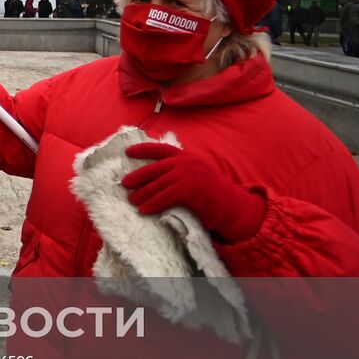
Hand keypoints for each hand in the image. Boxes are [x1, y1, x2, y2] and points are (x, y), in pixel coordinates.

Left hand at [122, 143, 266, 242]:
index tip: (128, 152)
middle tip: (124, 184)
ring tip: (132, 200)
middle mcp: (187, 162)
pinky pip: (165, 197)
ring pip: (158, 184)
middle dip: (138, 176)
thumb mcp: (196, 174)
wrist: (234, 206)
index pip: (161, 149)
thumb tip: (152, 176)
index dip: (143, 149)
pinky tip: (144, 210)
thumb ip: (178, 170)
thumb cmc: (212, 193)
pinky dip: (152, 204)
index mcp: (187, 156)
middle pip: (155, 168)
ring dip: (142, 194)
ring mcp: (189, 175)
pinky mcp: (190, 190)